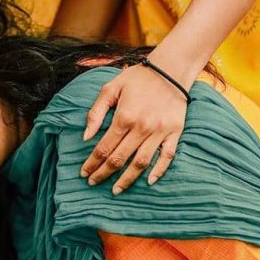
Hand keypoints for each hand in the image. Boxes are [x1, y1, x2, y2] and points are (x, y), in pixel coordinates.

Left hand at [80, 62, 187, 191]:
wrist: (169, 70)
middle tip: (93, 183)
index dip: (92, 162)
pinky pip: (167, 157)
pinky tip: (148, 181)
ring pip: (141, 162)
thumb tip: (86, 137)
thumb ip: (96, 112)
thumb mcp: (110, 87)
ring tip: (116, 189)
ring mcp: (159, 132)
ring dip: (127, 179)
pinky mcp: (175, 133)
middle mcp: (141, 127)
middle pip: (120, 158)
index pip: (103, 147)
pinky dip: (158, 171)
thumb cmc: (137, 78)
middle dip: (104, 173)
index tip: (84, 172)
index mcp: (124, 116)